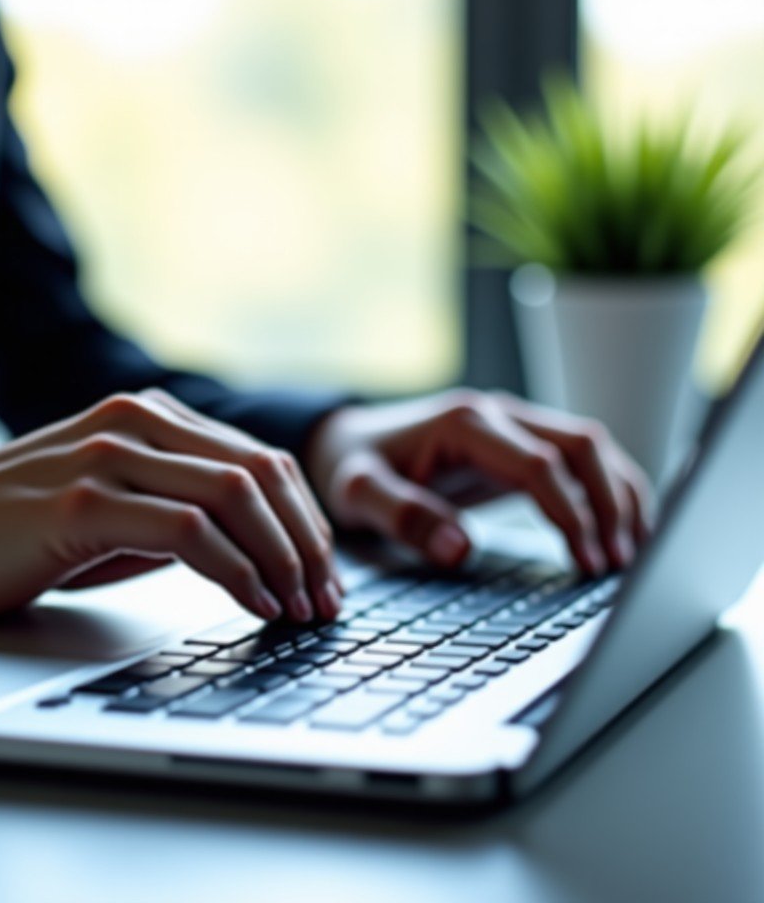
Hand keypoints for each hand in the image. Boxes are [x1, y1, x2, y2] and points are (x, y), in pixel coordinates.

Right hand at [0, 390, 338, 623]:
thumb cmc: (10, 530)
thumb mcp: (108, 509)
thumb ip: (172, 511)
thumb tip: (250, 552)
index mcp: (147, 417)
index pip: (259, 459)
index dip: (305, 518)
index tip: (324, 572)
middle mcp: (134, 422)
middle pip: (261, 472)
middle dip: (307, 542)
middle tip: (326, 598)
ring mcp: (107, 456)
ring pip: (234, 494)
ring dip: (282, 558)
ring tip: (300, 608)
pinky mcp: (80, 500)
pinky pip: (187, 531)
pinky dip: (235, 570)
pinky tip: (252, 603)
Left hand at [306, 390, 653, 575]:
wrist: (346, 439)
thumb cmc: (352, 466)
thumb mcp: (358, 493)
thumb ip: (402, 517)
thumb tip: (461, 550)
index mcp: (464, 424)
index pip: (540, 464)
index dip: (571, 513)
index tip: (587, 563)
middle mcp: (497, 415)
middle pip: (582, 446)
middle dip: (610, 504)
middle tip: (620, 564)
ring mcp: (512, 424)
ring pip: (591, 447)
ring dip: (620, 495)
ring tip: (633, 554)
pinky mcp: (519, 443)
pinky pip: (580, 458)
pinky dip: (608, 489)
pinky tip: (621, 529)